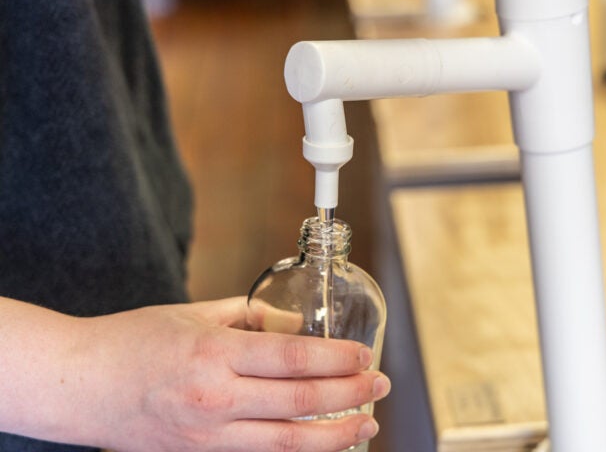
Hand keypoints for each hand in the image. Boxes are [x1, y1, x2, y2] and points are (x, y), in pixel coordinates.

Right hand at [0, 297, 389, 451]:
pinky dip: (297, 450)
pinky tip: (321, 443)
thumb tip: (293, 324)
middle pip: (300, 401)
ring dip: (335, 435)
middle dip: (350, 394)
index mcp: (215, 352)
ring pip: (288, 442)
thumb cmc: (133, 342)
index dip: (336, 359)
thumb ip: (249, 315)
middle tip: (380, 385)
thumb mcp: (193, 312)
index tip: (363, 355)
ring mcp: (208, 435)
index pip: (293, 357)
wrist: (81, 385)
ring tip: (366, 425)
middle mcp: (216, 397)